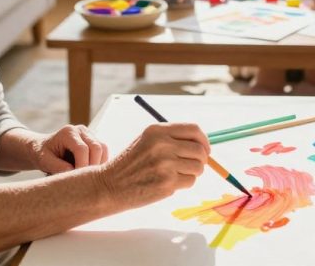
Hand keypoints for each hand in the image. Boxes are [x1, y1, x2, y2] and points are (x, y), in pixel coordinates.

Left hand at [34, 125, 108, 173]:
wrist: (43, 147)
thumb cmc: (42, 154)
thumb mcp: (44, 161)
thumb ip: (57, 166)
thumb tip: (74, 173)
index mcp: (68, 132)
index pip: (82, 149)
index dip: (82, 165)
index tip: (77, 179)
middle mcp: (81, 130)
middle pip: (97, 147)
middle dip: (93, 166)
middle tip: (84, 180)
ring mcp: (89, 134)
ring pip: (103, 149)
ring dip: (99, 165)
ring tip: (87, 176)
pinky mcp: (94, 140)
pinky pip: (104, 152)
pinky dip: (100, 163)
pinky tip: (90, 172)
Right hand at [92, 123, 209, 211]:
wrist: (110, 185)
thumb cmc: (131, 164)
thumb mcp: (147, 140)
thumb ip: (172, 138)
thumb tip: (203, 144)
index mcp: (157, 130)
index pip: (194, 129)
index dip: (204, 140)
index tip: (204, 148)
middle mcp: (162, 144)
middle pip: (199, 149)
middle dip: (201, 159)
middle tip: (193, 165)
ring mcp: (165, 164)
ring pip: (198, 167)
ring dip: (192, 173)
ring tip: (177, 174)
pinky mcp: (167, 182)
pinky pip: (190, 181)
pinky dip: (184, 183)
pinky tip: (169, 183)